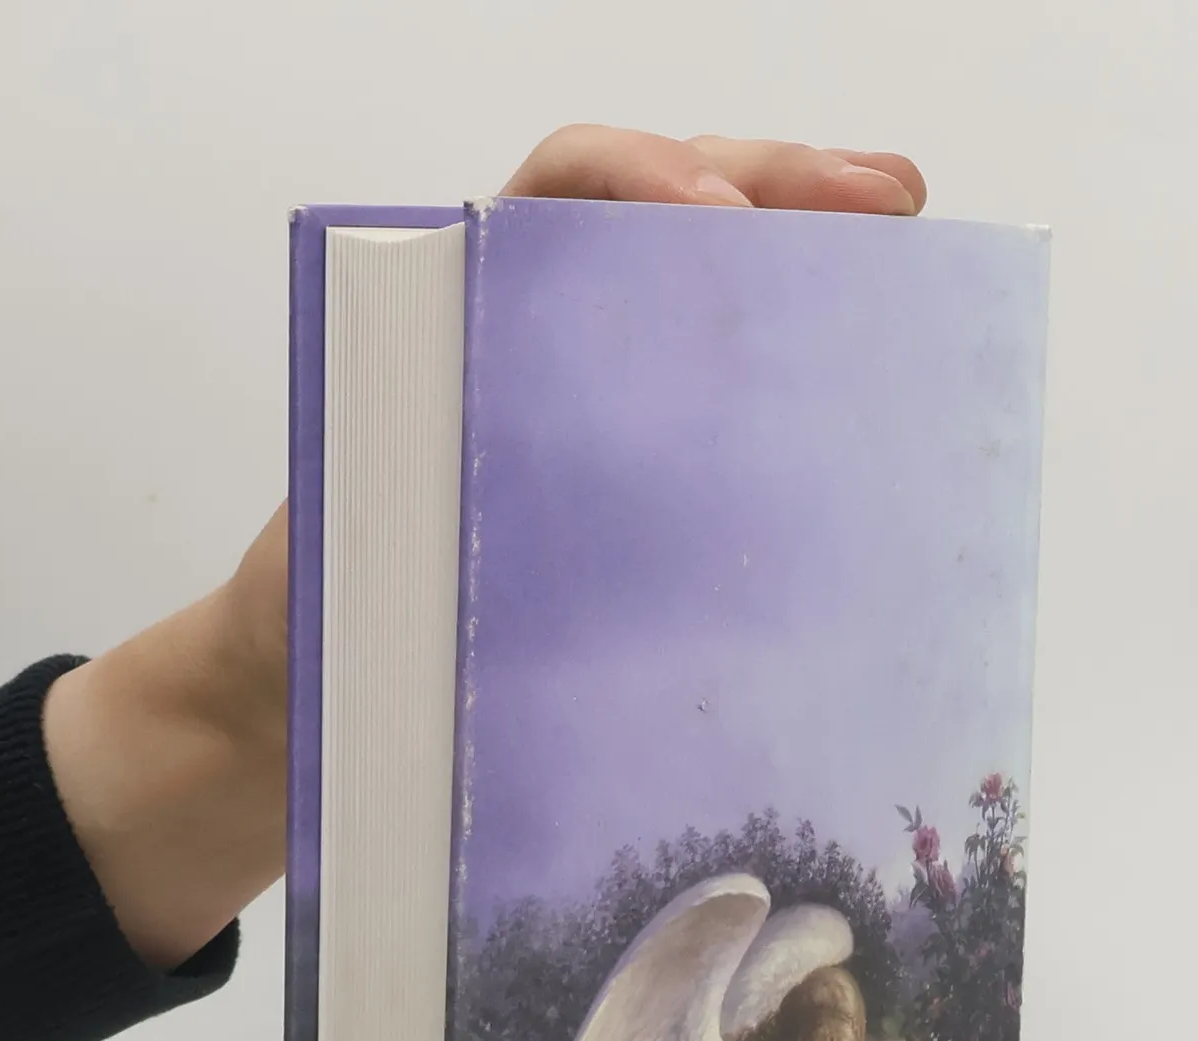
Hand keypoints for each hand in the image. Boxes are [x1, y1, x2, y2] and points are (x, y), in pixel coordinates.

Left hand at [47, 128, 922, 968]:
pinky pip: (713, 398)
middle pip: (661, 214)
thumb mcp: (363, 555)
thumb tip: (550, 525)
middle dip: (776, 187)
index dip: (644, 181)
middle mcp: (529, 341)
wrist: (299, 701)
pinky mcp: (629, 479)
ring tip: (898, 237)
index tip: (714, 221)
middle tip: (881, 206)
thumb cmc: (316, 621)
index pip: (560, 192)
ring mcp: (584, 405)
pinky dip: (791, 364)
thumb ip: (433, 506)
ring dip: (806, 250)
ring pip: (701, 286)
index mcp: (453, 320)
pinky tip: (864, 375)